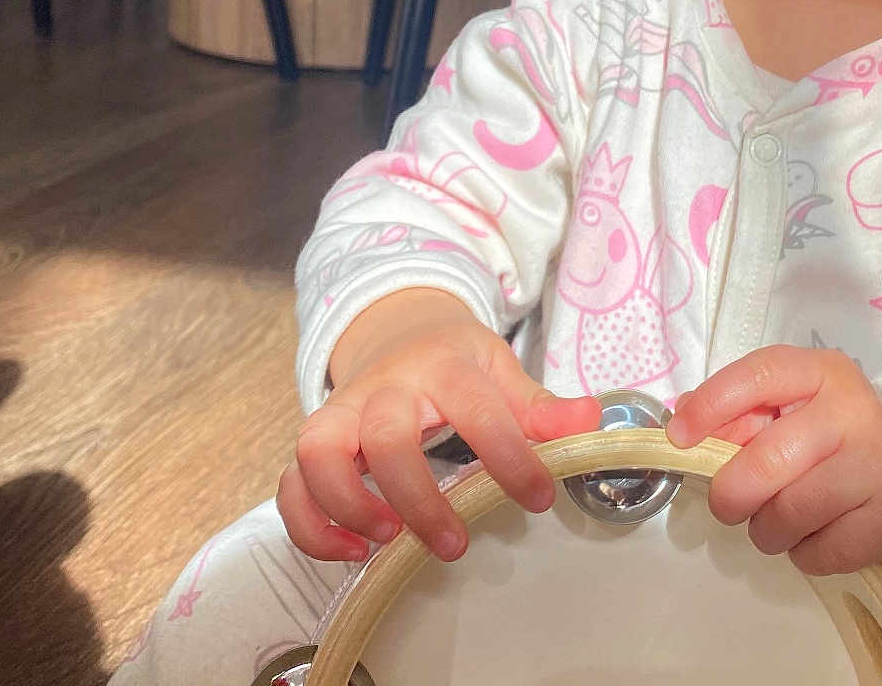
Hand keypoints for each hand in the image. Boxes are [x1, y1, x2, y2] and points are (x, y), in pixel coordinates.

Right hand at [277, 288, 599, 563]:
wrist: (398, 329)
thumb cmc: (453, 360)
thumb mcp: (500, 368)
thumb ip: (540, 405)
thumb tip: (590, 421)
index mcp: (442, 365)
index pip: (475, 406)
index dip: (508, 453)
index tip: (537, 497)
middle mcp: (386, 386)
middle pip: (385, 433)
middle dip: (417, 494)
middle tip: (454, 542)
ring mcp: (344, 411)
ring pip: (318, 450)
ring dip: (347, 504)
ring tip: (386, 541)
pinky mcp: (316, 441)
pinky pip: (291, 483)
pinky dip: (309, 524)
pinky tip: (351, 551)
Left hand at [666, 346, 881, 577]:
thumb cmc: (833, 445)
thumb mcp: (792, 413)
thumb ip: (739, 414)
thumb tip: (682, 420)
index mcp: (822, 372)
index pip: (759, 375)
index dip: (712, 405)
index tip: (678, 437)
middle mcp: (852, 411)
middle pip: (768, 459)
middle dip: (732, 493)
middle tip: (728, 505)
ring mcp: (876, 465)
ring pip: (788, 513)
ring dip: (767, 530)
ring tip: (781, 521)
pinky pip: (816, 553)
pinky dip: (803, 554)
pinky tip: (819, 535)